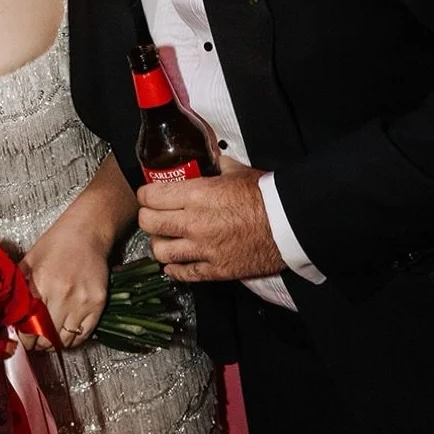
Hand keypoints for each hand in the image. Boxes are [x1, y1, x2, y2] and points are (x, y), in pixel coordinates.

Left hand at [18, 217, 109, 351]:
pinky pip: (83, 335)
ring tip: (50, 336)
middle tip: (35, 341)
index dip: (24, 339)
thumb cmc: (57, 244)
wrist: (87, 232)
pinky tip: (66, 330)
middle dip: (38, 344)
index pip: (28, 328)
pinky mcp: (98, 304)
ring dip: (55, 343)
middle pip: (46, 338)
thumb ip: (18, 288)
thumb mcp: (30, 261)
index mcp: (41, 284)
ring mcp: (82, 301)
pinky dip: (73, 339)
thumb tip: (6, 314)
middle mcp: (62, 295)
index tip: (23, 339)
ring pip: (65, 341)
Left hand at [137, 155, 284, 281]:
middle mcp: (194, 223)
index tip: (148, 194)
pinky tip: (174, 263)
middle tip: (152, 214)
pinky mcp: (216, 270)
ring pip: (160, 251)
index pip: (151, 196)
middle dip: (147, 217)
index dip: (145, 194)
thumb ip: (216, 165)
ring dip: (158, 244)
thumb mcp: (236, 171)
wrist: (289, 225)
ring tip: (164, 238)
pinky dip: (174, 270)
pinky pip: (184, 274)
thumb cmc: (265, 196)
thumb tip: (211, 159)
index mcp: (196, 195)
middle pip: (149, 223)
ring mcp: (203, 249)